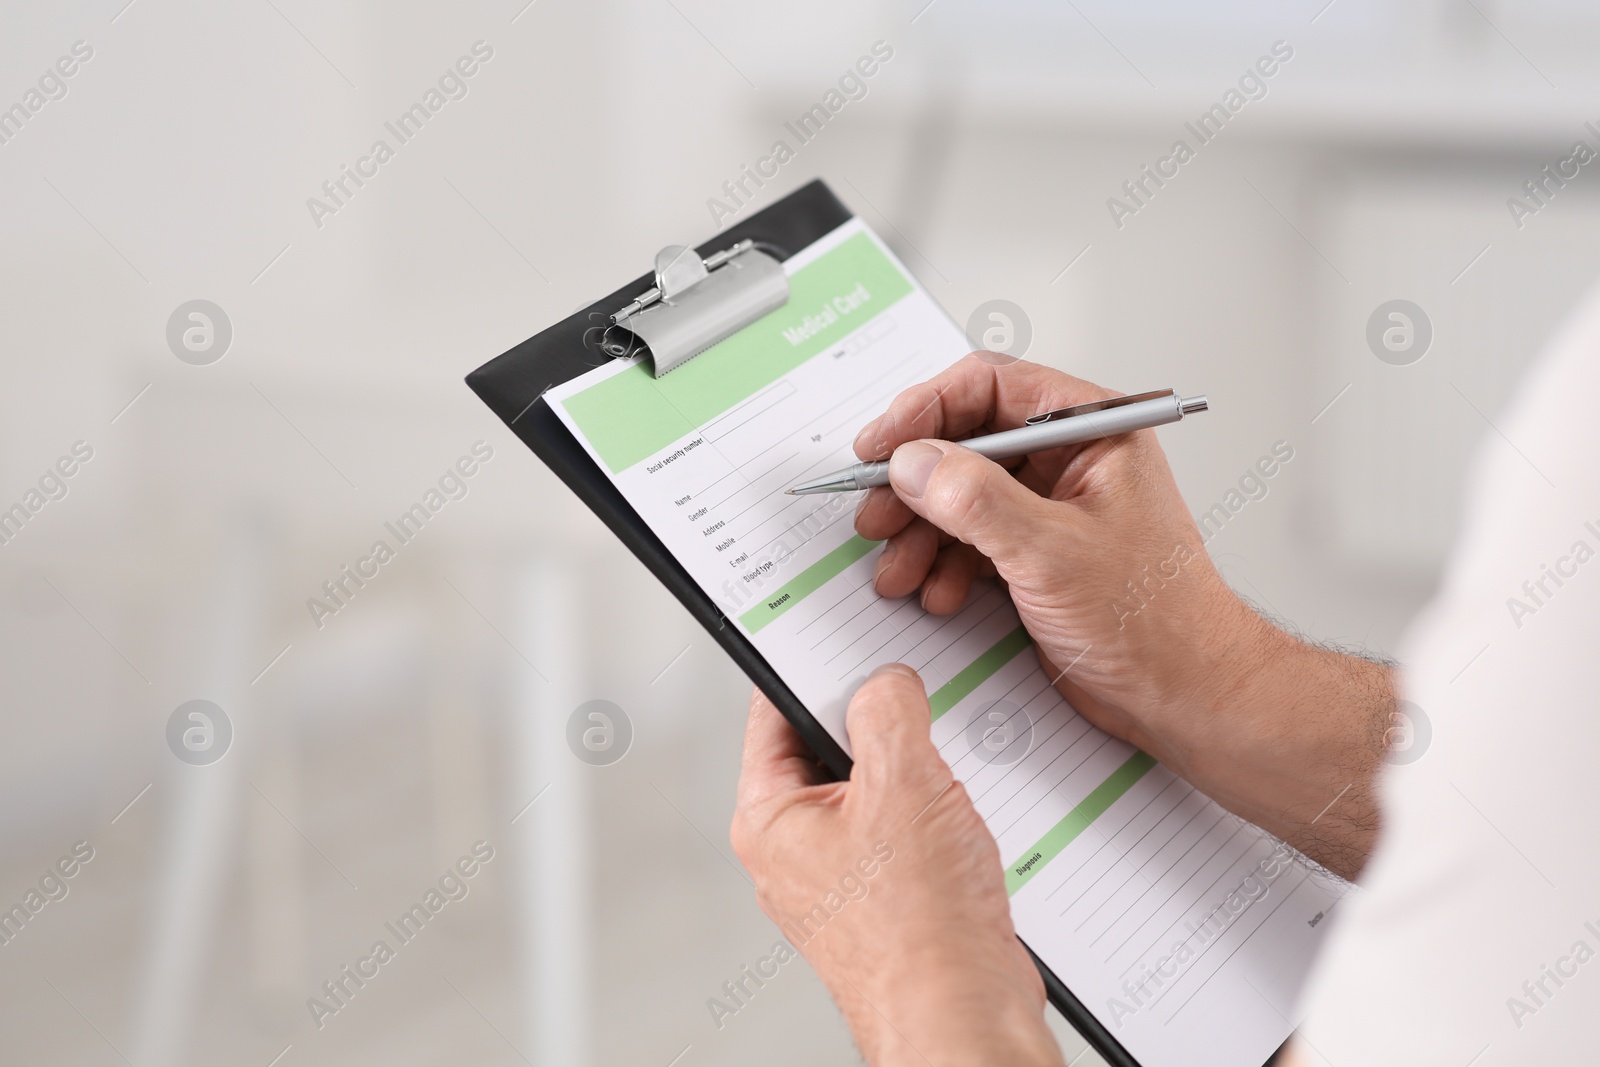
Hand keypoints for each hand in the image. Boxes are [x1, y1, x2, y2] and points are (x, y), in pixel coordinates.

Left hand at [731, 666, 1063, 1066]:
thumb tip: (884, 683)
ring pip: (874, 793)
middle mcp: (795, 851)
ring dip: (915, 777)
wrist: (963, 1018)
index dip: (809, 669)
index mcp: (770, 819)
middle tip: (912, 712)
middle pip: (828, 748)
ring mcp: (840, 880)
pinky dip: (935, 818)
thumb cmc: (919, 933)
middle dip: (877, 727)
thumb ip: (888, 712)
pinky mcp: (885, 902)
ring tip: (944, 787)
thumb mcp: (905, 784)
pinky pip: (904, 834)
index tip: (840, 641)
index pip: (772, 713)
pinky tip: (964, 827)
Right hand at [853, 354, 1391, 878]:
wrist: (1186, 696)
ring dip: (920, 532)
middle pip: (966, 444)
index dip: (925, 410)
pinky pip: (973, 542)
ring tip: (895, 567)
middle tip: (875, 513)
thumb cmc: (1156, 620)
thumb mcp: (1051, 551)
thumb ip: (975, 500)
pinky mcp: (1039, 557)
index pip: (991, 388)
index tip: (880, 445)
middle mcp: (1071, 461)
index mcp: (1092, 430)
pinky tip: (934, 593)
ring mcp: (1052, 510)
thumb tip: (913, 462)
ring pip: (962, 498)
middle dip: (915, 483)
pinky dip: (944, 566)